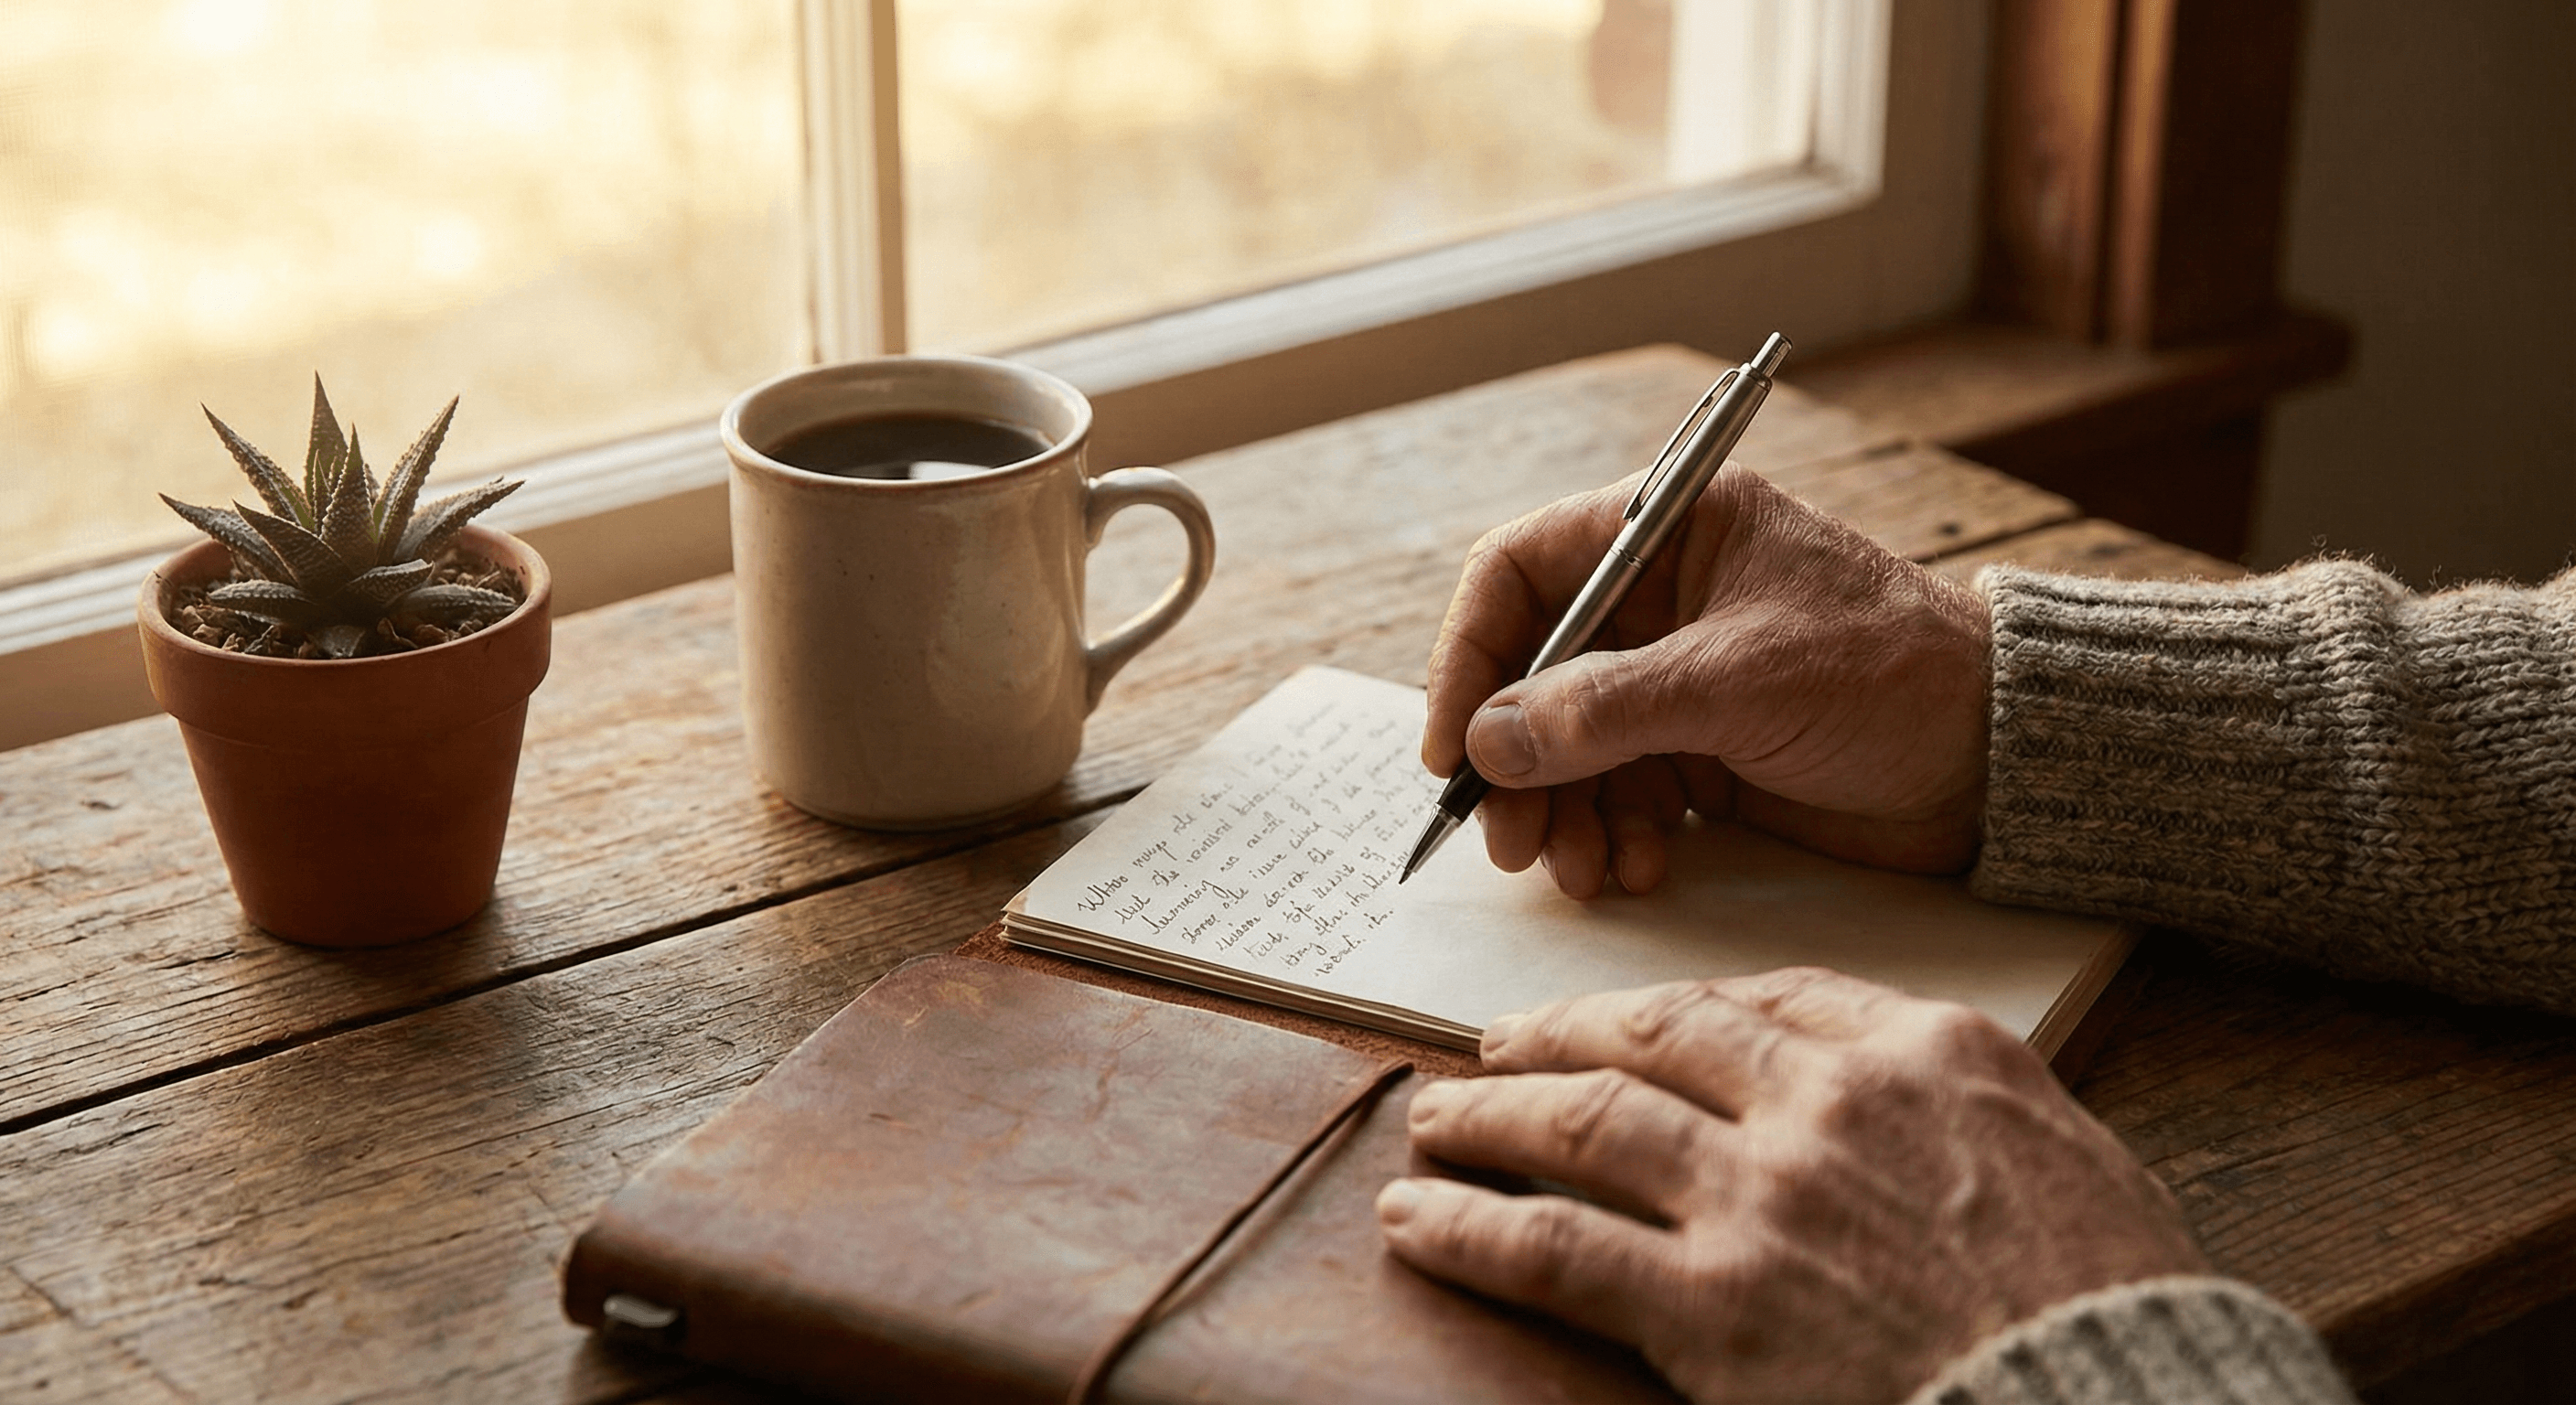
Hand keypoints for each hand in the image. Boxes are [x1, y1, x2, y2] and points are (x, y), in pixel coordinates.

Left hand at [1374, 969, 2206, 1404]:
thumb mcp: (2067, 1148)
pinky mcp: (1710, 1307)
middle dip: (1559, 1036)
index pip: (1768, 995)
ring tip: (1435, 1123)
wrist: (2117, 1400)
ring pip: (1582, 1124)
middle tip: (1497, 1047)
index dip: (1674, 1003)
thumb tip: (1897, 1085)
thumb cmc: (2116, 1298)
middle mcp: (1823, 1103)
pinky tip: (1420, 1219)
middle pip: (1653, 1038)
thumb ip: (1960, 1097)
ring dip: (1489, 1120)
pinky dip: (1470, 1230)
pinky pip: (1553, 1248)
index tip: (1625, 1017)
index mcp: (1920, 1052)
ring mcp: (1757, 1199)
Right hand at [1423, 465, 1989, 893]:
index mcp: (1670, 531)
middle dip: (1514, 763)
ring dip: (1560, 814)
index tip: (1454, 748)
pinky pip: (1617, 793)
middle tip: (1510, 841)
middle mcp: (1661, 600)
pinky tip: (1639, 867)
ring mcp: (1677, 681)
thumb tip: (1488, 743)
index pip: (1520, 573)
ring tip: (1581, 870)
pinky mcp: (1702, 753)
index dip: (1470, 656)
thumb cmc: (1897, 676)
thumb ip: (1606, 710)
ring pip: (1567, 747)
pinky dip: (1613, 835)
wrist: (2001, 764)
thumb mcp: (1739, 682)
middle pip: (1530, 674)